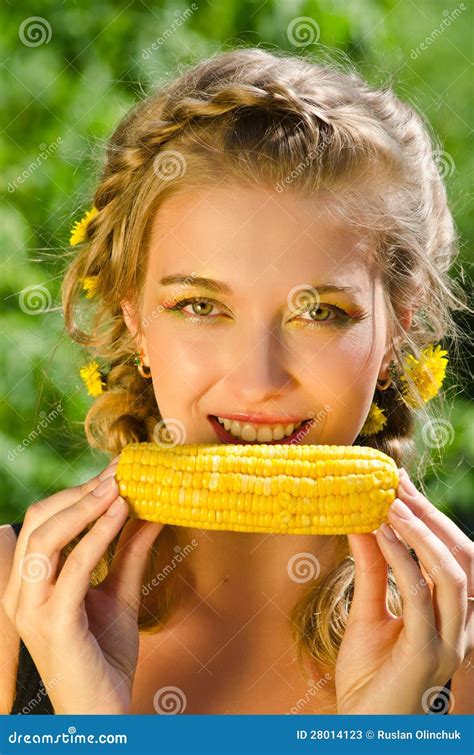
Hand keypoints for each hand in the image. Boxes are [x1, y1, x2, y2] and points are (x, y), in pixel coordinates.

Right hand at [2, 457, 163, 713]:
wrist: (104, 715)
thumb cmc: (105, 657)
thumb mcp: (119, 593)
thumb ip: (129, 552)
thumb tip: (150, 509)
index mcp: (29, 582)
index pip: (44, 521)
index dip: (78, 491)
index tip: (116, 468)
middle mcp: (21, 592)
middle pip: (39, 519)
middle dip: (81, 489)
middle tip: (121, 470)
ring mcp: (32, 607)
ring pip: (48, 536)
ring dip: (85, 504)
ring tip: (120, 484)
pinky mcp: (53, 622)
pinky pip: (73, 567)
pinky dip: (97, 534)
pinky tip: (121, 513)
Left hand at [335, 468, 472, 713]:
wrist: (363, 732)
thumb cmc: (368, 677)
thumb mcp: (368, 612)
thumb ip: (371, 571)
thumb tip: (361, 522)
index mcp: (451, 616)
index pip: (451, 555)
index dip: (429, 517)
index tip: (400, 483)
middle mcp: (459, 627)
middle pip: (462, 557)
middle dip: (431, 516)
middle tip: (396, 483)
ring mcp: (448, 642)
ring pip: (450, 574)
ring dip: (421, 534)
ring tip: (390, 504)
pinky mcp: (428, 654)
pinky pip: (420, 597)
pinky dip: (403, 560)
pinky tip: (381, 536)